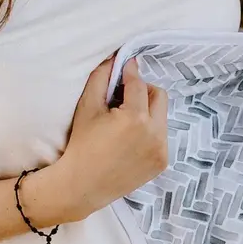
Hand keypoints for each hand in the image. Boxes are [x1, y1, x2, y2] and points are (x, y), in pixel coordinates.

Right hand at [55, 56, 168, 221]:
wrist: (82, 185)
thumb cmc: (81, 144)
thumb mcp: (88, 107)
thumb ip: (101, 78)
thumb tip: (114, 58)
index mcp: (136, 118)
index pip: (138, 84)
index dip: (130, 72)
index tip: (125, 65)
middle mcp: (155, 134)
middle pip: (159, 97)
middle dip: (143, 90)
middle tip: (124, 96)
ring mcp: (161, 150)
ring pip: (161, 117)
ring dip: (146, 112)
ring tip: (124, 121)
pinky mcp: (161, 163)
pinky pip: (160, 137)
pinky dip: (148, 132)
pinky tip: (128, 140)